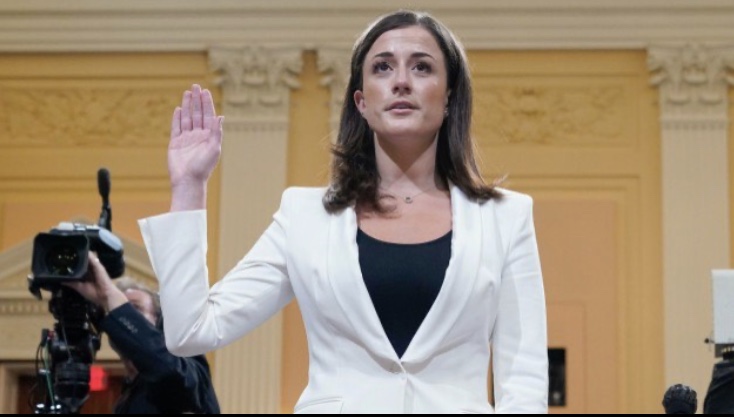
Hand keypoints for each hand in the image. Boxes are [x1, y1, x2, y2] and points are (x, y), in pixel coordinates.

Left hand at [64, 253, 126, 312]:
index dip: (74, 263)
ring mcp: (95, 267)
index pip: (80, 266)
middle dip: (77, 257)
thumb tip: (61, 281)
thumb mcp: (80, 288)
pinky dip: (88, 254)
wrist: (105, 296)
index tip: (65, 259)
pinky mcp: (98, 266)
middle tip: (68, 252)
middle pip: (84, 261)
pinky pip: (92, 258)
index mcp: (87, 275)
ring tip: (73, 248)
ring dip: (82, 254)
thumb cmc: (94, 293)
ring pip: (88, 258)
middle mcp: (91, 270)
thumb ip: (72, 283)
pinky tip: (83, 250)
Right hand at [168, 84, 223, 210]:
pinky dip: (177, 118)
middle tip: (196, 86)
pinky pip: (176, 127)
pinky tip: (178, 109)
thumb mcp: (214, 148)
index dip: (207, 103)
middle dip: (197, 100)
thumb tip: (220, 116)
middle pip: (197, 113)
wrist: (188, 180)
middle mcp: (198, 136)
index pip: (208, 115)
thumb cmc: (203, 167)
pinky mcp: (175, 143)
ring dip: (187, 105)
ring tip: (187, 92)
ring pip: (187, 118)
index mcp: (208, 136)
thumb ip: (216, 132)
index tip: (205, 91)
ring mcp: (186, 138)